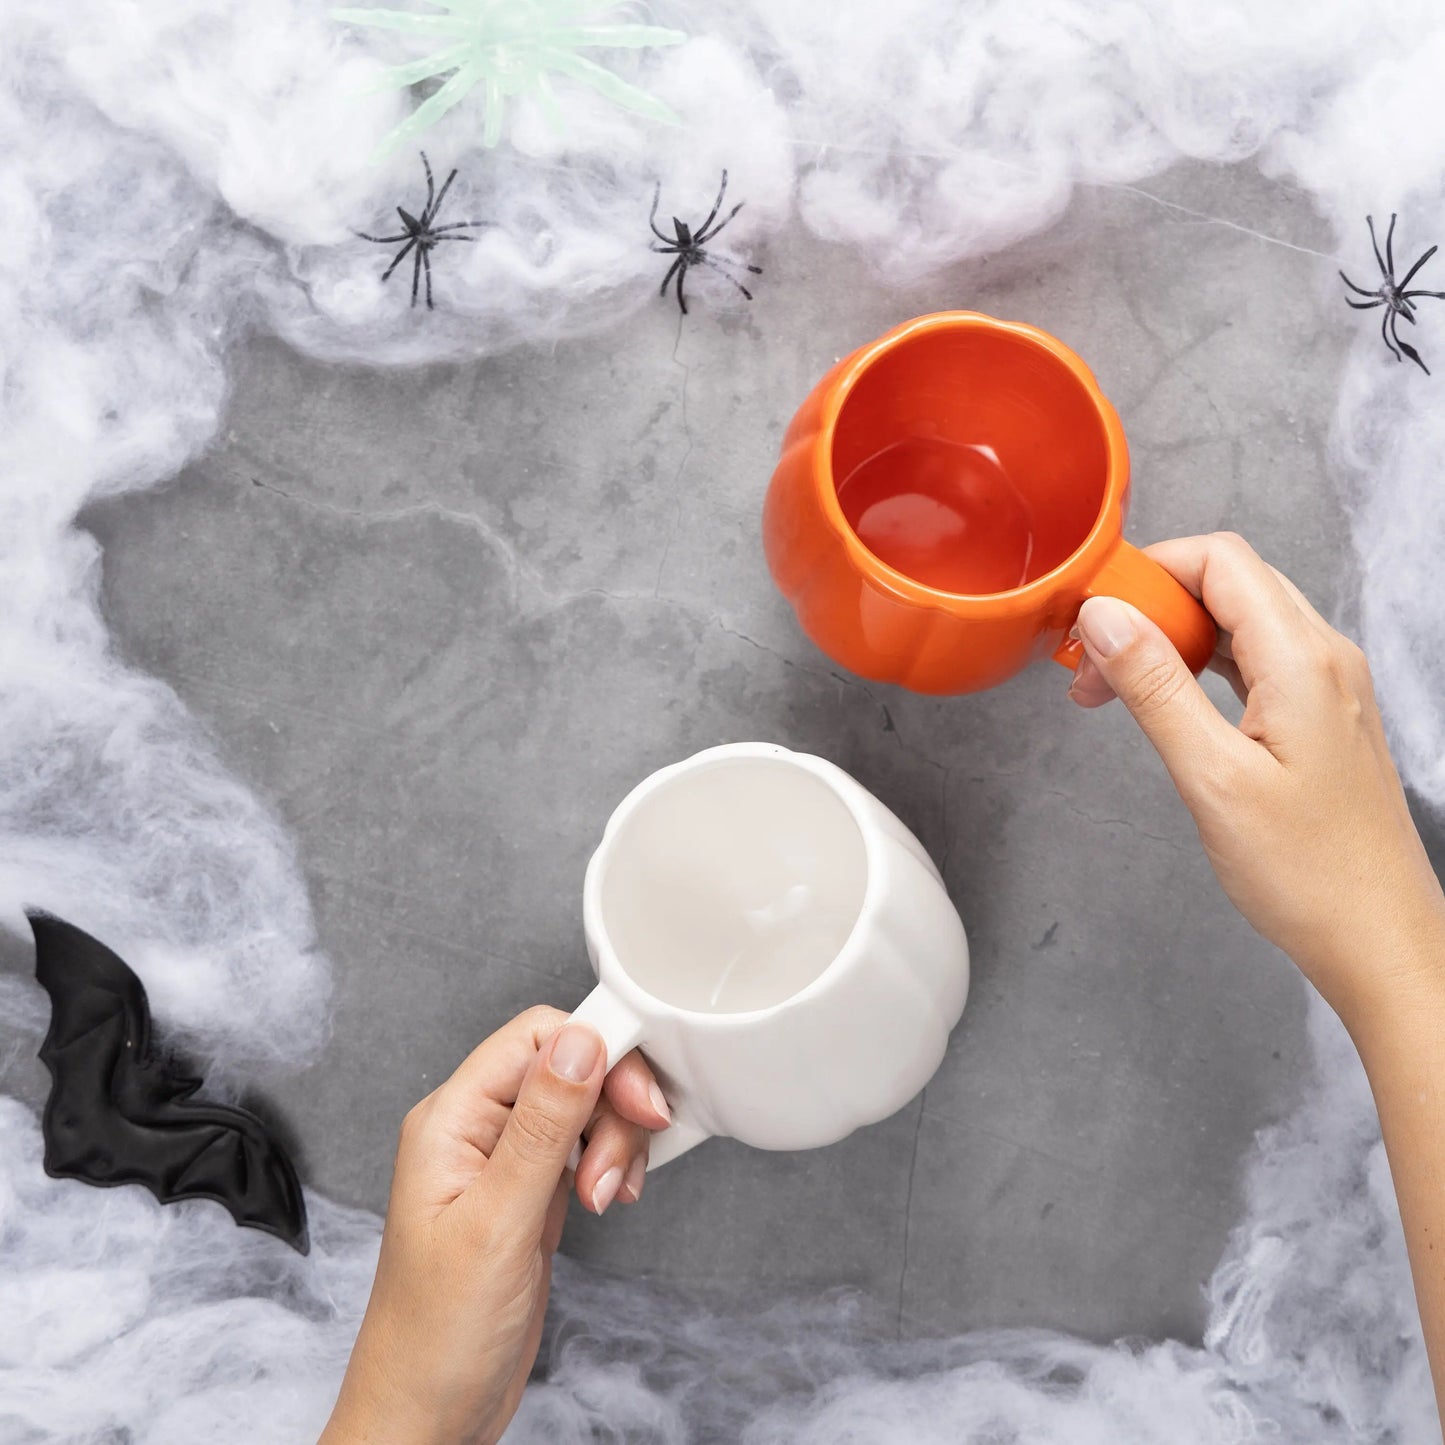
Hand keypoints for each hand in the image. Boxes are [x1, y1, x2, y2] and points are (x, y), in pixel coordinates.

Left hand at [321, 1006, 668, 1444]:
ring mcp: (505, 1162)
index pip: (534, 1038)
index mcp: (451, 1119)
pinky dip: (611, 1165)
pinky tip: (610, 1199)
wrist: (428, 1417)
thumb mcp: (497, 1224)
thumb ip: (542, 1126)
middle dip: (611, 1105)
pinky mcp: (531, 1194)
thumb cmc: (435, 1337)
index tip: (638, 1095)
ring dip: (614, 1142)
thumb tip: (579, 1040)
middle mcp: (476, 1130)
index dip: (596, 1050)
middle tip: (625, 1160)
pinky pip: (585, 1148)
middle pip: (568, 1066)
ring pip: (584, 1106)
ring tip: (607, 1197)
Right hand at [1067, 532, 1444, 1026]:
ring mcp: (1328, 685)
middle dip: (1150, 603)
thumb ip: (1154, 688)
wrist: (1378, 937)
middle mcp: (1324, 658)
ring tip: (1112, 686)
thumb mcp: (1212, 777)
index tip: (1091, 610)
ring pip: (1238, 620)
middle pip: (1228, 581)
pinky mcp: (1320, 716)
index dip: (1148, 569)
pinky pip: (1253, 659)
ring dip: (1169, 637)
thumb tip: (1105, 616)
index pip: (1220, 560)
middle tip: (1090, 657)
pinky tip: (1163, 702)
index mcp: (1302, 661)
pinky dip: (1198, 664)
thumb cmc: (1307, 873)